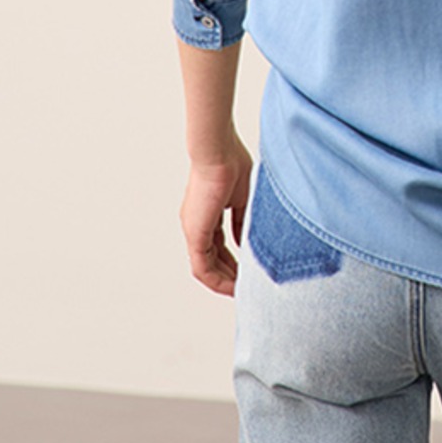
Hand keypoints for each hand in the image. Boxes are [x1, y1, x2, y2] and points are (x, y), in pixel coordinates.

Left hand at [179, 130, 252, 295]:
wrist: (219, 151)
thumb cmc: (232, 163)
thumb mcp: (243, 198)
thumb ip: (243, 221)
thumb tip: (246, 241)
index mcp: (206, 213)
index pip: (218, 245)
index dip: (233, 261)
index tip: (248, 270)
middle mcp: (196, 224)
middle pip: (211, 260)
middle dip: (229, 275)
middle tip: (246, 287)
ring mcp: (193, 229)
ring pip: (206, 268)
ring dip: (224, 281)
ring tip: (241, 291)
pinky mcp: (195, 233)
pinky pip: (202, 267)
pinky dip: (217, 279)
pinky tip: (233, 286)